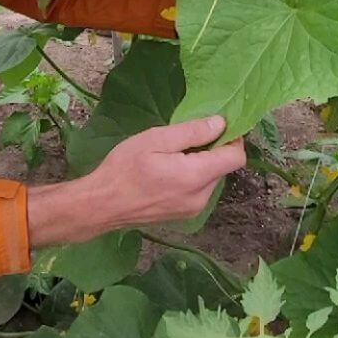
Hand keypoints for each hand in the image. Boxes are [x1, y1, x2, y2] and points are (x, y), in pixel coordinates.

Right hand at [90, 116, 244, 228]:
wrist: (101, 205)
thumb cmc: (124, 168)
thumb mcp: (156, 139)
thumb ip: (192, 132)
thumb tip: (221, 123)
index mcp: (197, 177)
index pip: (236, 157)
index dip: (232, 138)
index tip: (216, 124)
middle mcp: (201, 197)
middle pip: (223, 167)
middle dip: (212, 149)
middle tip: (184, 136)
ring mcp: (193, 209)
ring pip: (211, 178)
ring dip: (200, 163)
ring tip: (171, 153)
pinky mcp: (183, 215)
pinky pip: (198, 189)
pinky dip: (191, 176)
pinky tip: (167, 170)